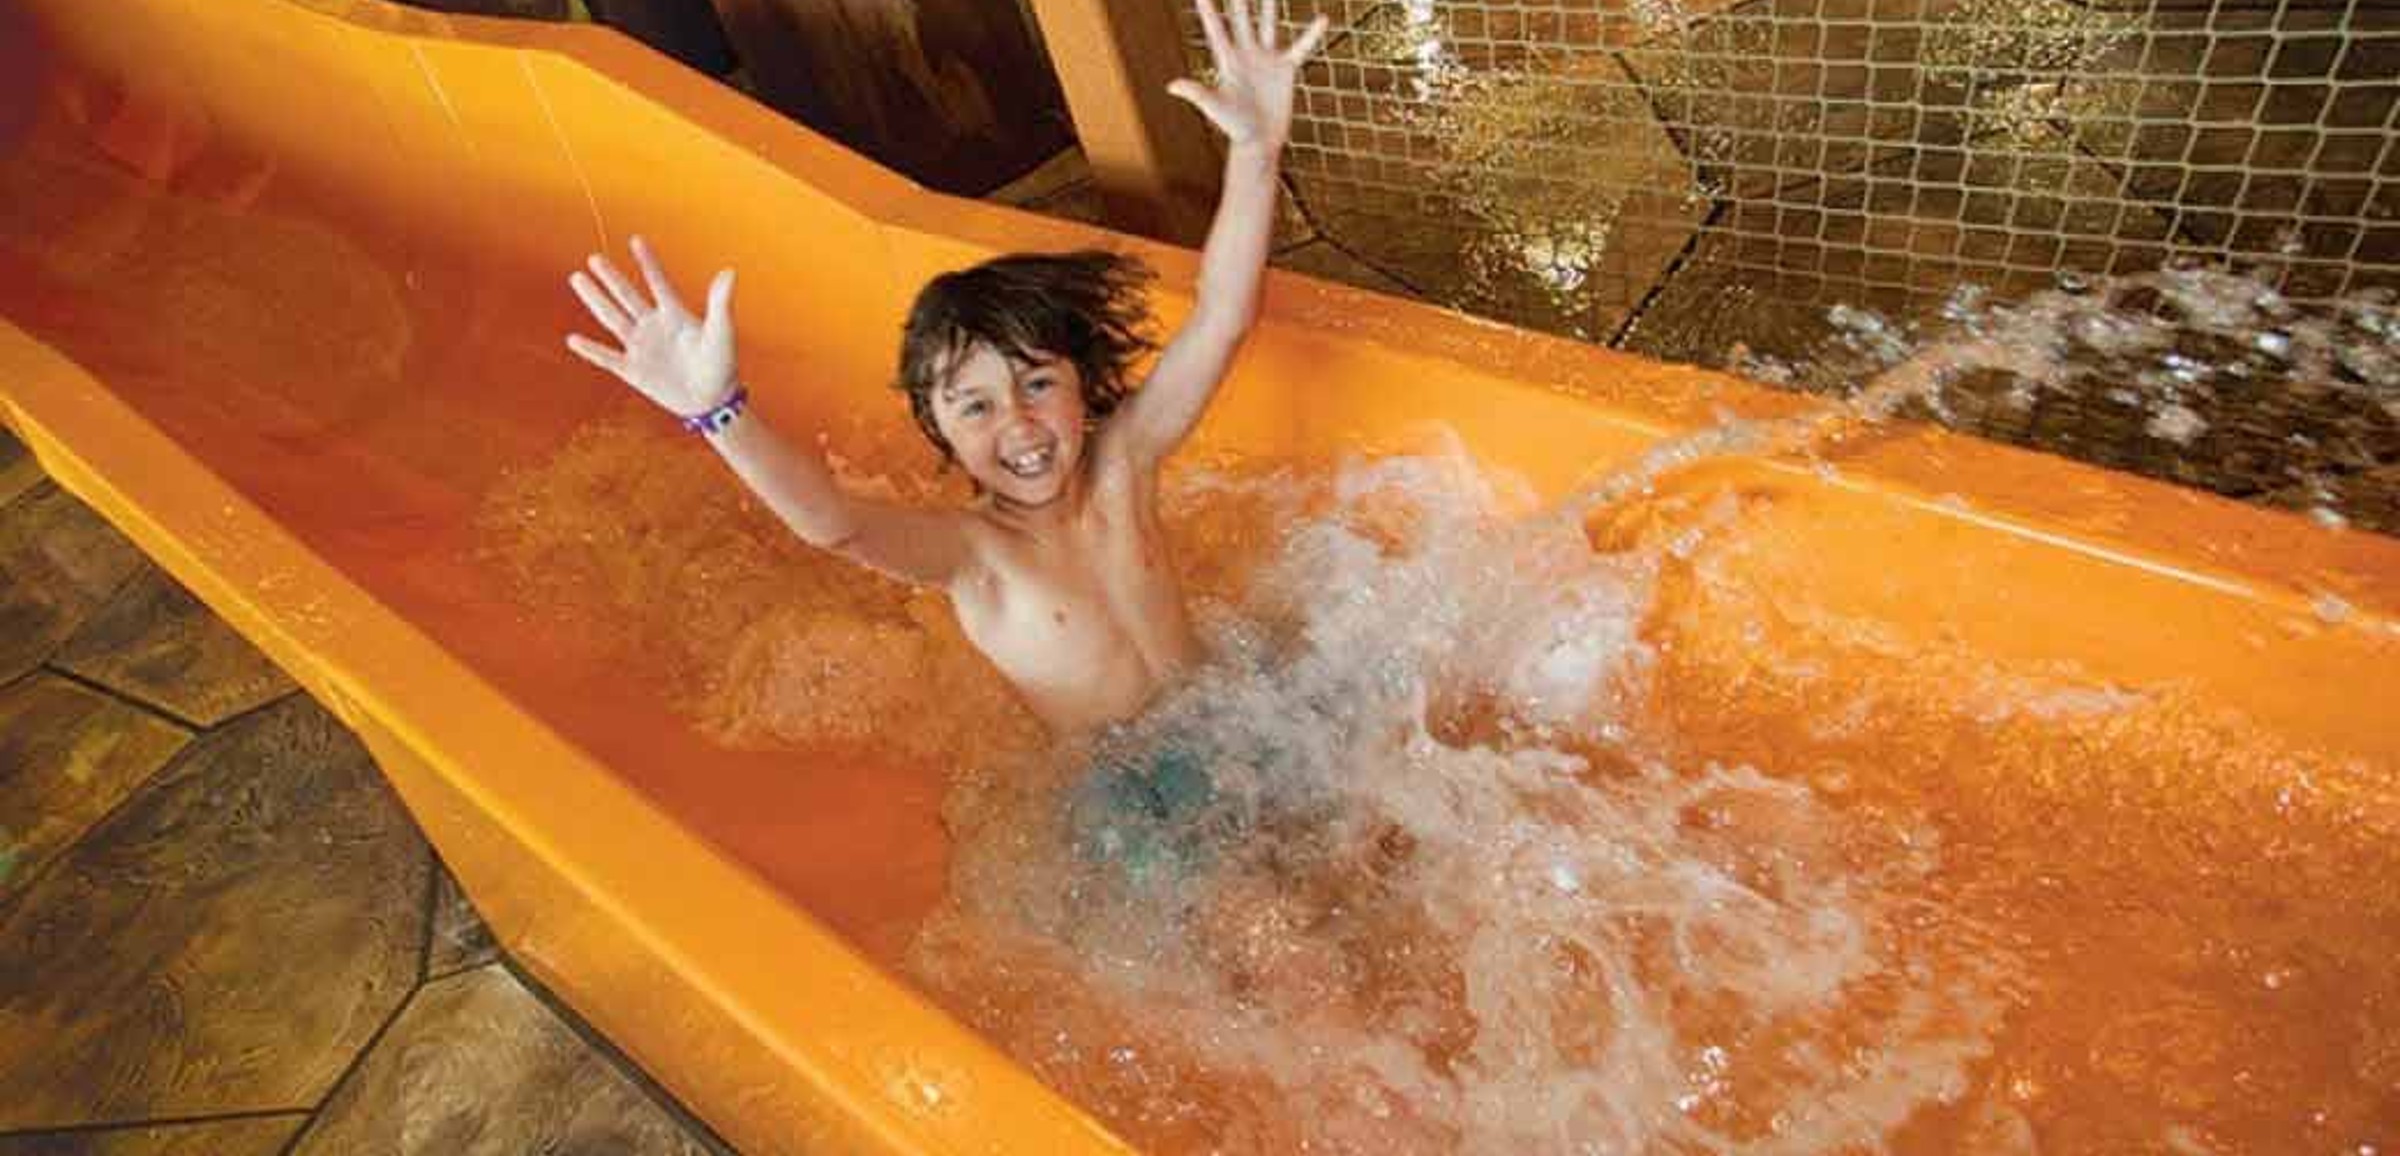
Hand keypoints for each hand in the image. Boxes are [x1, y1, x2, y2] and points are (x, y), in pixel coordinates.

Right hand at [565, 235, 737, 415]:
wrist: (712, 401)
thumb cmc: (721, 364)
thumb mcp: (721, 331)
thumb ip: (720, 303)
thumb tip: (729, 272)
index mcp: (675, 314)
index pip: (658, 282)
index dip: (648, 262)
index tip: (636, 240)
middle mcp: (654, 326)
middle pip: (627, 296)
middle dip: (611, 277)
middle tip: (594, 258)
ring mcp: (641, 347)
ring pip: (612, 318)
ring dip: (595, 299)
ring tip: (578, 279)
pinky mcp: (633, 370)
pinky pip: (607, 358)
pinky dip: (591, 350)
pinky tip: (572, 339)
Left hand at [1167, 0, 1329, 150]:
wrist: (1258, 141)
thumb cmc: (1234, 127)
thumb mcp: (1215, 107)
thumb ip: (1196, 92)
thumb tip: (1172, 85)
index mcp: (1227, 61)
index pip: (1216, 29)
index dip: (1208, 11)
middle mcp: (1246, 55)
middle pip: (1241, 20)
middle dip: (1239, 1)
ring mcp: (1266, 59)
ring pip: (1268, 25)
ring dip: (1270, 7)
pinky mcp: (1286, 69)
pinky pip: (1301, 47)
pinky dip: (1312, 35)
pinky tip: (1323, 19)